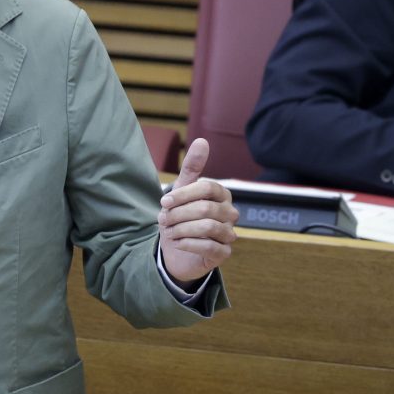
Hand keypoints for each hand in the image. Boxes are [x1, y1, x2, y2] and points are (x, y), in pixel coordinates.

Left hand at [158, 138, 238, 286]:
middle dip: (179, 214)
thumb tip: (202, 140)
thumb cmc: (181, 217)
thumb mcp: (181, 192)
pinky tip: (177, 243)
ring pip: (208, 227)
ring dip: (181, 229)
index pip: (208, 188)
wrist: (176, 251)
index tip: (164, 202)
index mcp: (222, 195)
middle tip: (162, 219)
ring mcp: (229, 234)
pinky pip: (210, 247)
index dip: (183, 194)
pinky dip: (188, 244)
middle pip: (206, 208)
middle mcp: (230, 213)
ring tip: (168, 232)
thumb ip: (192, 168)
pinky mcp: (224, 253)